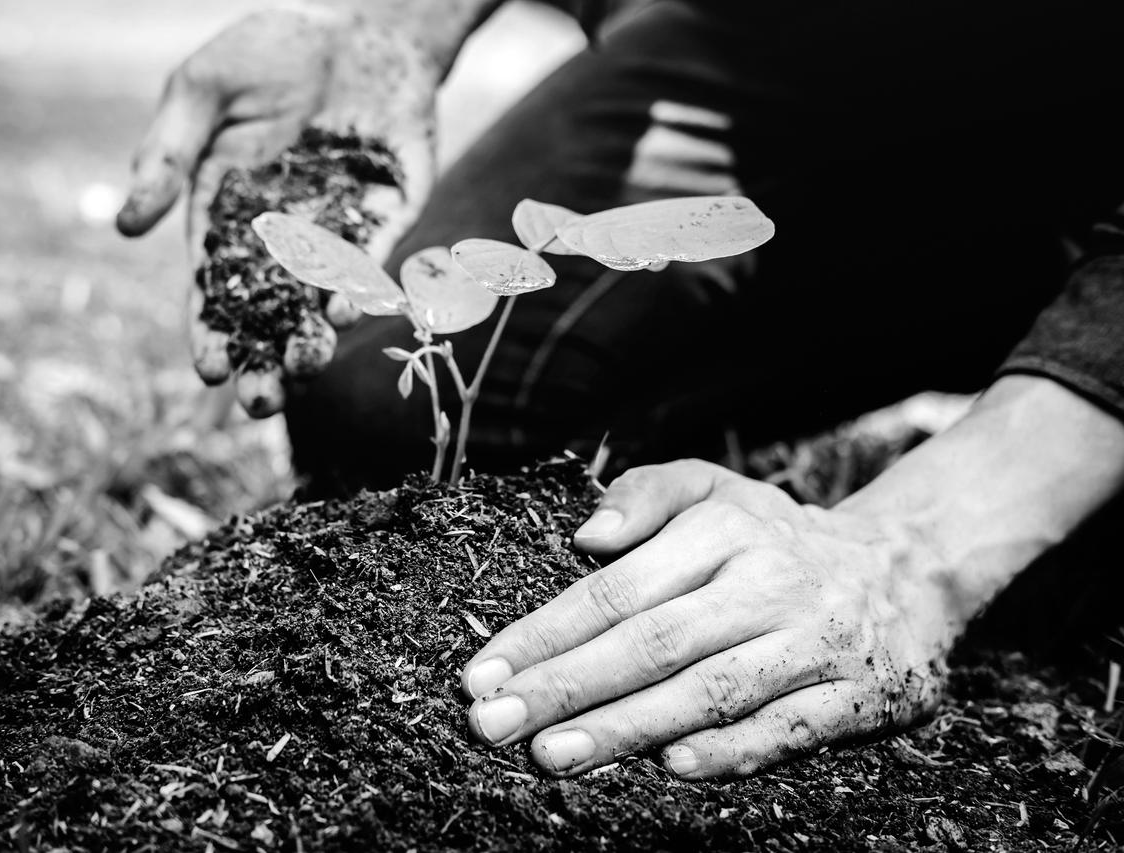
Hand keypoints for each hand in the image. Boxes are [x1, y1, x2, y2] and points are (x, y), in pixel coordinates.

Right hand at [116, 2, 437, 415]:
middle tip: (261, 403)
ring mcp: (337, 229)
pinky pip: (372, 261)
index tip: (208, 368)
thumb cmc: (267, 51)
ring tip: (303, 365)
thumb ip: (167, 156)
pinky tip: (346, 312)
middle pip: (268, 312)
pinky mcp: (386, 214)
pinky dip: (360, 288)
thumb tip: (128, 228)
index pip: (213, 288)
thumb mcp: (203, 91)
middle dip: (265, 359)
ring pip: (321, 300)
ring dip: (313, 337)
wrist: (355, 21)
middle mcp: (280, 236)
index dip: (210, 330)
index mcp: (225, 215)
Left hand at [459, 460, 957, 779]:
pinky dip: (728, 752)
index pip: (616, 590)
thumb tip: (585, 536)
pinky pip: (785, 730)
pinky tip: (669, 769)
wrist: (907, 568)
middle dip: (564, 687)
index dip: (544, 635)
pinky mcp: (853, 697)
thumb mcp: (715, 488)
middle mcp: (765, 583)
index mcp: (722, 531)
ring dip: (626, 727)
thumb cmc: (777, 536)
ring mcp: (811, 643)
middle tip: (492, 725)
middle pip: (651, 643)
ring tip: (553, 755)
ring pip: (708, 691)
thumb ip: (647, 495)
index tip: (482, 675)